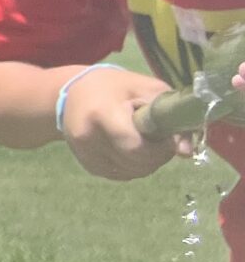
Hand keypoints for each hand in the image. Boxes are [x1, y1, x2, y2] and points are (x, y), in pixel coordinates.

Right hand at [59, 65, 177, 178]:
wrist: (73, 93)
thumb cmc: (116, 87)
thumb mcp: (147, 90)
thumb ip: (172, 117)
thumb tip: (187, 152)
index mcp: (101, 114)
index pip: (135, 147)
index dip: (160, 148)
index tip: (169, 137)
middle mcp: (88, 139)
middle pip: (136, 164)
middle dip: (157, 156)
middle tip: (161, 139)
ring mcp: (85, 155)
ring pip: (132, 173)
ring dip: (147, 162)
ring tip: (146, 141)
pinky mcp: (88, 166)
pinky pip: (122, 175)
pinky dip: (134, 165)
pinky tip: (132, 148)